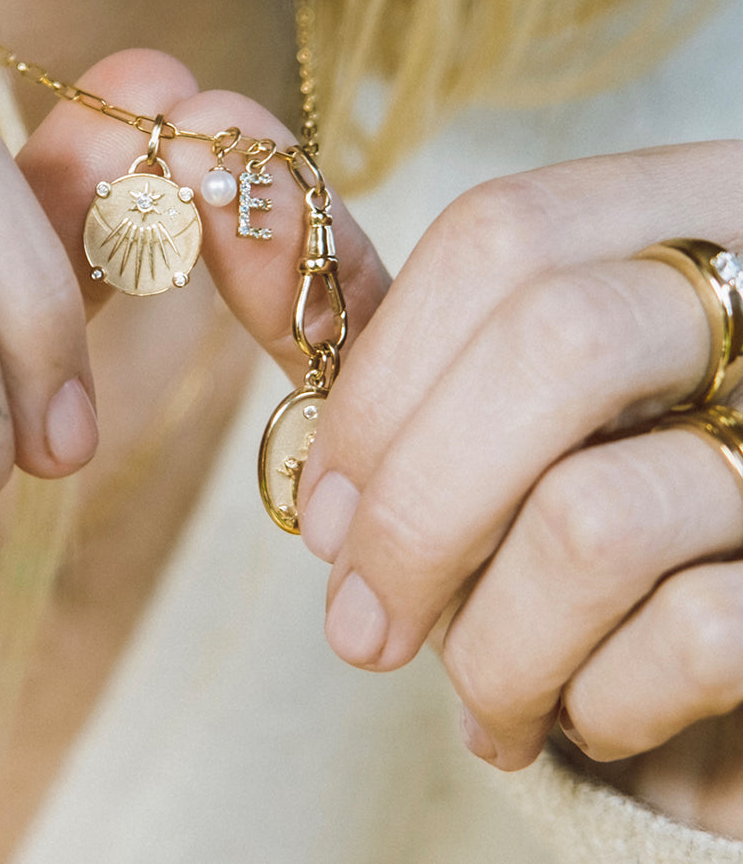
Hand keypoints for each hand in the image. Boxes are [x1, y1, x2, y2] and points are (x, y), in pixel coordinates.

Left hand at [292, 140, 742, 793]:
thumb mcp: (491, 393)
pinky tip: (584, 715)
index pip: (505, 230)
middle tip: (359, 622)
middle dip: (411, 513)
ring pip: (593, 517)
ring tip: (482, 692)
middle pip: (548, 346)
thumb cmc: (593, 501)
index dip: (384, 374)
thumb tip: (212, 188)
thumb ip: (376, 322)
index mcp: (687, 221)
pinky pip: (691, 637)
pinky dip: (595, 704)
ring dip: (490, 645)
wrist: (733, 658)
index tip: (319, 502)